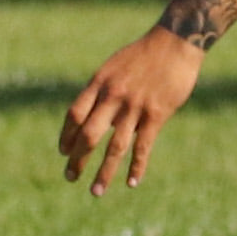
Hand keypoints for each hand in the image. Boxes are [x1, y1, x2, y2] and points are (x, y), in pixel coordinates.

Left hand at [59, 26, 204, 193]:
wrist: (173, 44)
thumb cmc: (142, 56)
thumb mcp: (113, 68)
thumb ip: (102, 93)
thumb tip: (94, 117)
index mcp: (98, 84)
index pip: (73, 115)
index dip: (66, 135)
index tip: (63, 151)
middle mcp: (112, 98)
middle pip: (88, 135)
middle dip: (77, 159)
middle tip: (69, 177)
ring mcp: (134, 108)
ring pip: (114, 147)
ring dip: (103, 172)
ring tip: (95, 192)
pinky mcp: (156, 115)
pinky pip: (143, 147)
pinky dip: (137, 166)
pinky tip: (131, 182)